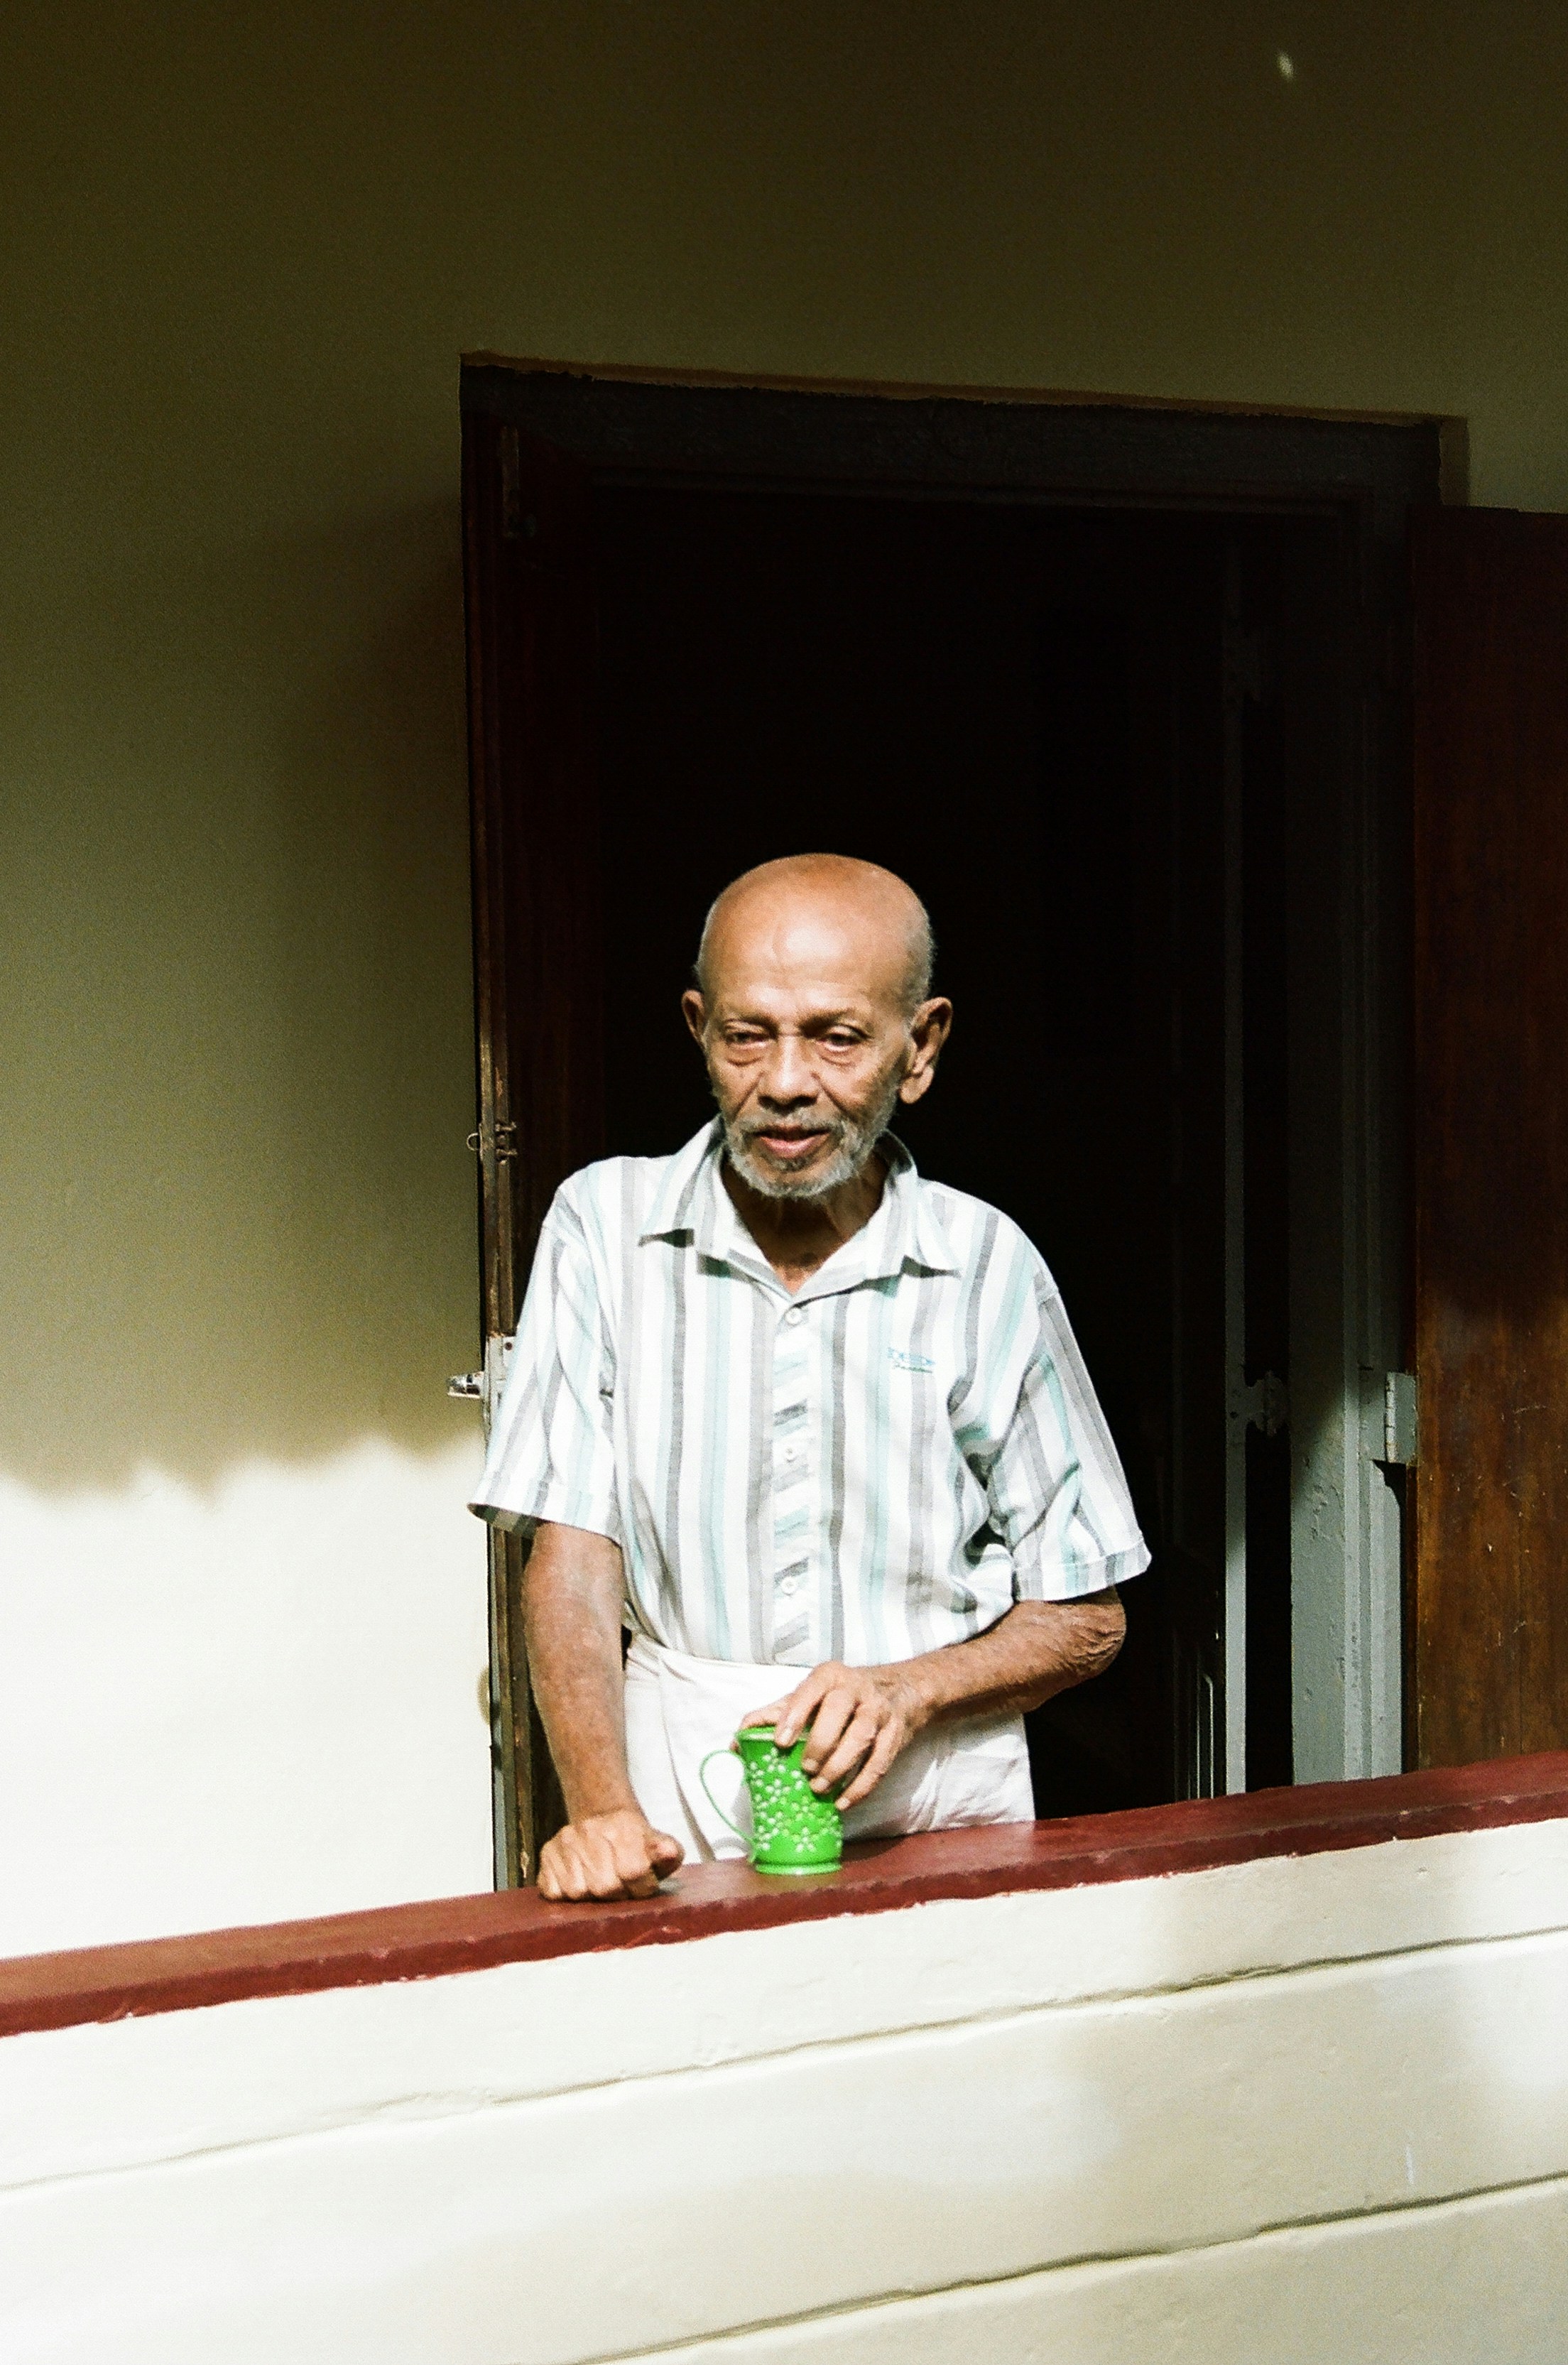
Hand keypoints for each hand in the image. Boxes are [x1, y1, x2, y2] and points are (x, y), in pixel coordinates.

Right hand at [537, 1807, 683, 1901]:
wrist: (603, 1819)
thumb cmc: (634, 1844)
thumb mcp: (658, 1846)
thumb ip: (668, 1853)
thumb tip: (667, 1853)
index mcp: (624, 1826)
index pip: (634, 1870)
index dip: (641, 1886)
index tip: (641, 1883)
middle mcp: (590, 1830)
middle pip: (605, 1886)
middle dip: (617, 1894)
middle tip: (621, 1887)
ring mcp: (565, 1841)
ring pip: (578, 1892)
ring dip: (592, 1897)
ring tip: (600, 1884)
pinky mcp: (546, 1854)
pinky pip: (554, 1891)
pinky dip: (566, 1895)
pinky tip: (580, 1881)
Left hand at [741, 1660, 927, 1812]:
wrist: (898, 1691)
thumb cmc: (839, 1698)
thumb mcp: (809, 1697)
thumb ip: (773, 1715)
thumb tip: (737, 1742)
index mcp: (829, 1676)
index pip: (810, 1690)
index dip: (795, 1714)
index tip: (780, 1742)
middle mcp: (856, 1688)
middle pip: (838, 1712)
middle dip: (819, 1742)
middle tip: (804, 1769)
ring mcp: (879, 1710)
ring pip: (861, 1736)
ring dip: (839, 1765)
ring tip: (819, 1788)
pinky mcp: (895, 1734)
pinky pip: (880, 1762)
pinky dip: (861, 1786)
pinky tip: (843, 1802)